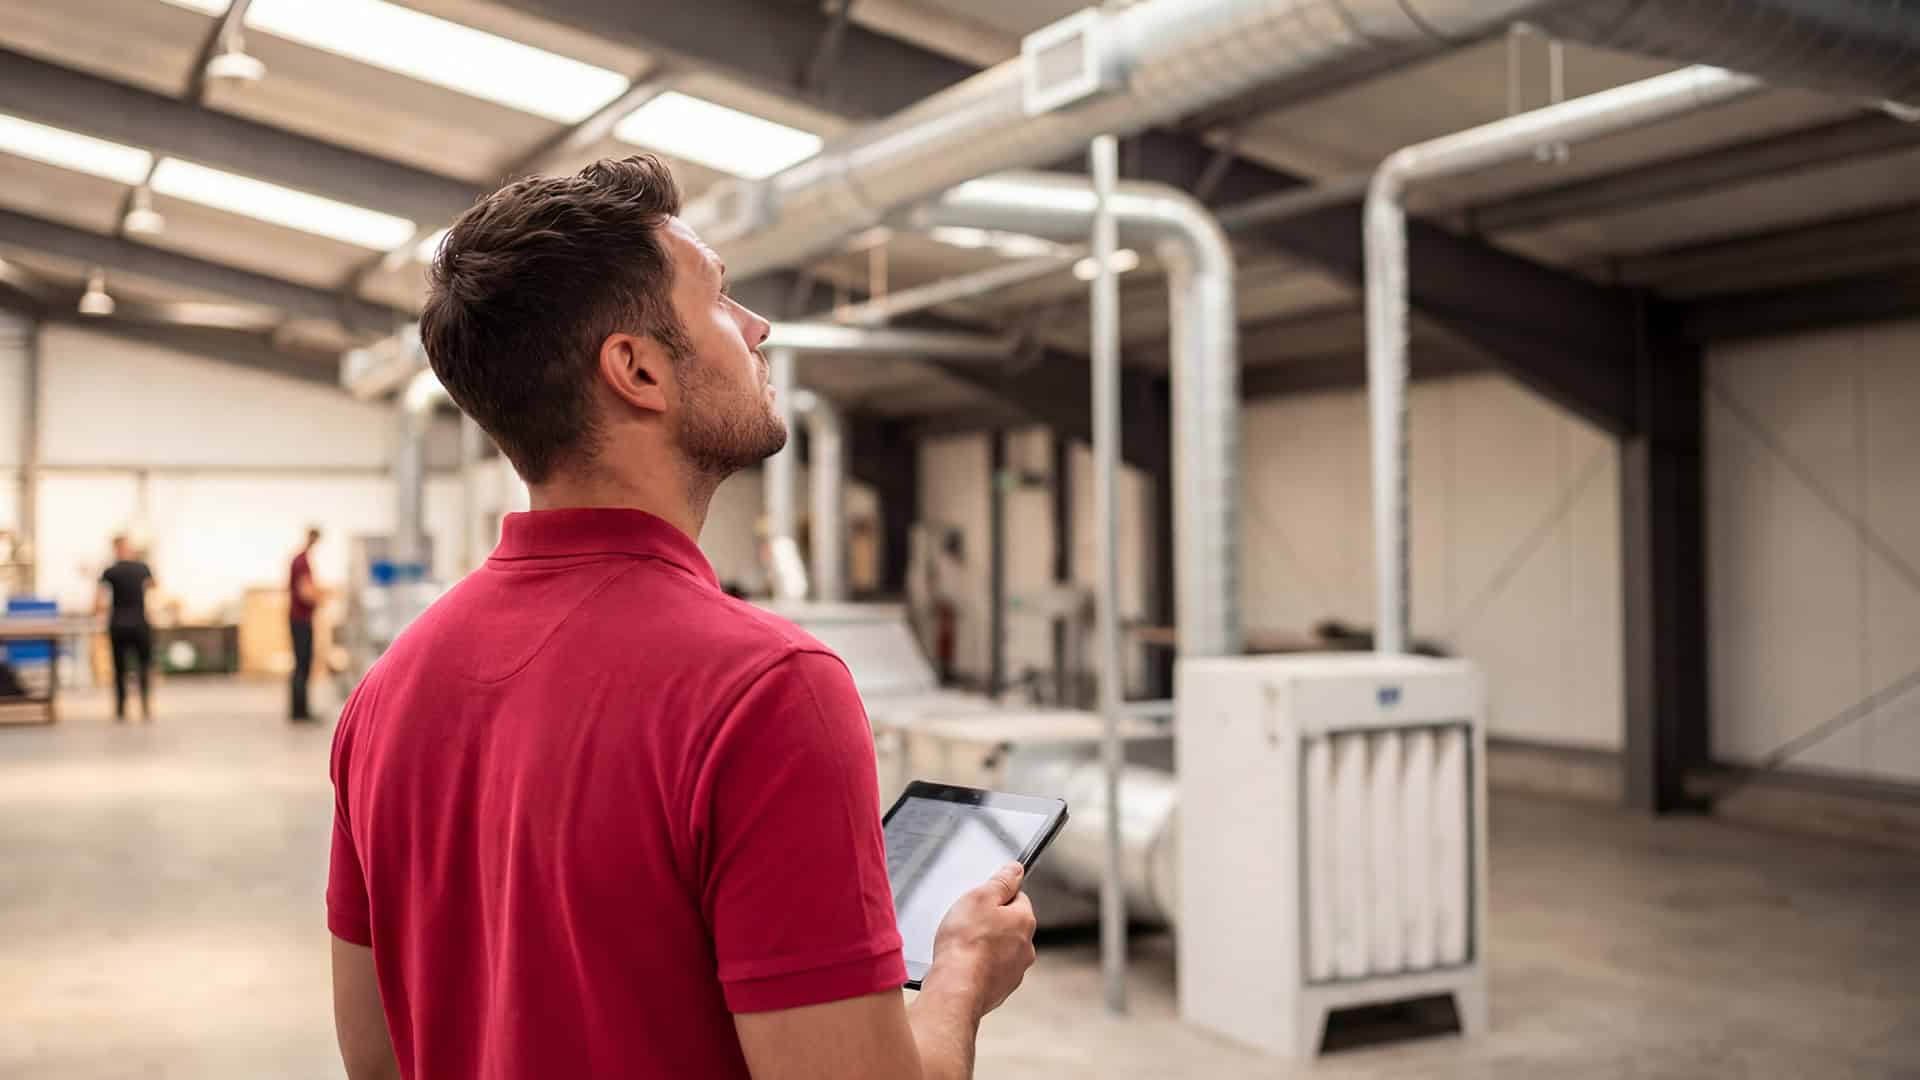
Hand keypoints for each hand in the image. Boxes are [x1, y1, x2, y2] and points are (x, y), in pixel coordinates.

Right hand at [920, 863, 1037, 1019]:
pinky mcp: (1001, 989)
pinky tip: (963, 965)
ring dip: (985, 946)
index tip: (981, 901)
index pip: (1018, 897)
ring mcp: (1015, 971)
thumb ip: (1001, 881)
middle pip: (1010, 925)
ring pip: (1001, 949)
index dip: (997, 896)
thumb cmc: (965, 942)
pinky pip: (991, 970)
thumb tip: (1016, 869)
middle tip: (967, 924)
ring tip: (962, 947)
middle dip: (991, 923)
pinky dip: (979, 967)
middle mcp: (1026, 947)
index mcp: (1024, 921)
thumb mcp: (980, 897)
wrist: (956, 988)